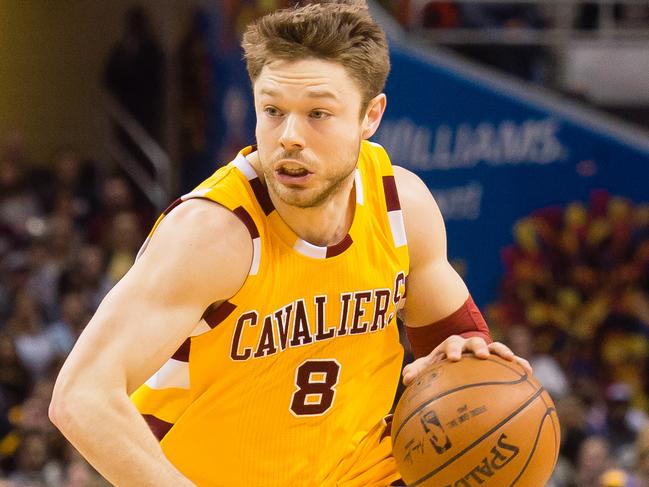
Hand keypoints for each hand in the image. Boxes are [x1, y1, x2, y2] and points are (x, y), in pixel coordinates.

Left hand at [402, 335, 531, 385]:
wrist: (458, 355)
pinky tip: (529, 372)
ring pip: (496, 347)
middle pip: (474, 342)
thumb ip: (418, 371)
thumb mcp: (428, 366)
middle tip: (482, 355)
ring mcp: (486, 349)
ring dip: (503, 351)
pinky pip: (511, 360)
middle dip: (479, 347)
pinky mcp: (499, 358)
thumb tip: (406, 379)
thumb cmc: (441, 364)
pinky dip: (520, 363)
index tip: (453, 359)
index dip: (453, 350)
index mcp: (451, 345)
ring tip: (512, 360)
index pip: (451, 344)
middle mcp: (469, 344)